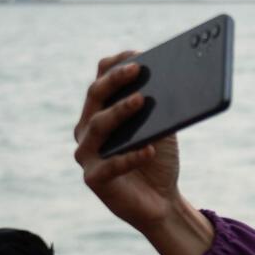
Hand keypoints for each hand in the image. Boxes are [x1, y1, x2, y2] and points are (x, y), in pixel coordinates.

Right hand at [74, 51, 213, 254]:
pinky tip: (148, 149)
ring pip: (97, 126)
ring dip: (119, 111)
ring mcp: (87, 153)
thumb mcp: (161, 128)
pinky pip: (110, 166)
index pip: (100, 79)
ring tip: (141, 100)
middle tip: (138, 69)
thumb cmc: (157, 159)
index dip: (115, 64)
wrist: (160, 201)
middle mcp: (87, 128)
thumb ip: (158, 107)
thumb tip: (168, 82)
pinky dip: (130, 157)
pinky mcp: (93, 179)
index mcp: (99, 111)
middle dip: (116, 80)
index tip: (137, 53)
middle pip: (95, 97)